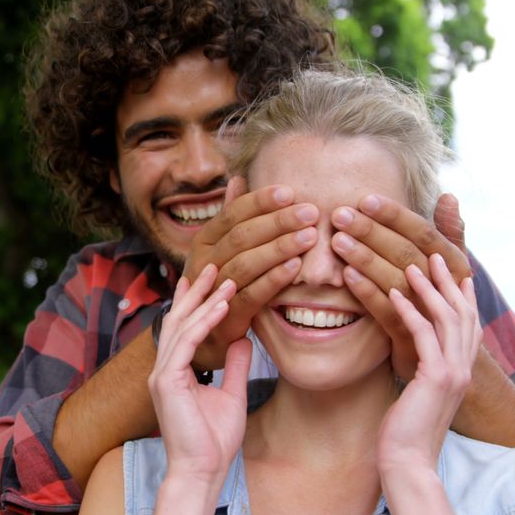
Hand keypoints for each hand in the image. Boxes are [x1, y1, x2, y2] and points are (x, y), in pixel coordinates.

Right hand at [149, 264, 252, 484]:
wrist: (203, 471)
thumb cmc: (214, 441)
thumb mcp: (232, 393)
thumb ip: (235, 365)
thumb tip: (243, 339)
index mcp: (175, 371)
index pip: (183, 328)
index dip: (195, 301)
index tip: (210, 277)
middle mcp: (164, 369)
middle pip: (178, 319)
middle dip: (196, 291)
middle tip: (213, 264)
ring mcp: (162, 374)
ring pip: (182, 326)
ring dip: (204, 300)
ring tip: (225, 278)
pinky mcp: (167, 381)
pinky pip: (187, 343)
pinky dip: (204, 322)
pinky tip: (222, 306)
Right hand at [184, 177, 315, 369]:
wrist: (207, 335)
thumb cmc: (222, 284)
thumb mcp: (221, 248)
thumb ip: (231, 216)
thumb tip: (238, 179)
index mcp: (204, 241)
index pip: (232, 213)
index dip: (261, 201)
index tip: (290, 192)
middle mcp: (204, 262)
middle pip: (241, 236)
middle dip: (278, 221)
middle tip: (310, 212)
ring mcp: (213, 290)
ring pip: (246, 263)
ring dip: (279, 248)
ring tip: (310, 236)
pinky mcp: (226, 316)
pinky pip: (252, 294)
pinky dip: (274, 279)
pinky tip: (296, 268)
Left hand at [332, 193, 471, 378]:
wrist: (449, 375)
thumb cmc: (441, 314)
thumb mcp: (449, 274)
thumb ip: (449, 235)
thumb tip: (448, 196)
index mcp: (457, 269)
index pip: (425, 234)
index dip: (396, 216)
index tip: (366, 199)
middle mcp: (450, 292)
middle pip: (408, 254)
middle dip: (373, 232)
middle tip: (340, 214)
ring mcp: (434, 319)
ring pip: (398, 281)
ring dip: (367, 258)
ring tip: (338, 240)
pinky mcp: (415, 343)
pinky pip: (390, 314)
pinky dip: (369, 293)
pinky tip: (347, 277)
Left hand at [377, 253, 481, 473]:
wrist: (408, 463)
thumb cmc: (405, 432)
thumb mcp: (418, 394)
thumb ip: (422, 372)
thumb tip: (412, 356)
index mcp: (461, 372)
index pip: (468, 325)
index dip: (463, 296)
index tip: (454, 270)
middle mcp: (464, 369)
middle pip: (463, 313)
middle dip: (449, 281)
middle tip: (433, 254)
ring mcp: (454, 373)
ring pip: (447, 318)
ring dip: (428, 287)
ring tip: (411, 263)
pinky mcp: (436, 378)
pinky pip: (423, 334)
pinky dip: (410, 310)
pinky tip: (394, 293)